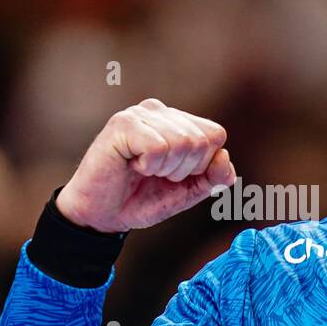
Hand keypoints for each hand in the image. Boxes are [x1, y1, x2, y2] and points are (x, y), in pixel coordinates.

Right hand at [56, 99, 235, 232]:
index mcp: (177, 121)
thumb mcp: (187, 192)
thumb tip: (224, 158)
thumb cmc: (141, 199)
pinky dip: (149, 165)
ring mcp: (140, 114)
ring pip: (182, 143)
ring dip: (163, 169)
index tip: (174, 175)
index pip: (215, 135)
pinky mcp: (122, 124)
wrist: (102, 215)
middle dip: (182, 170)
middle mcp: (159, 111)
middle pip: (201, 140)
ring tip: (142, 169)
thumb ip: (213, 178)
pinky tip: (131, 164)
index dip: (201, 166)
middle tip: (154, 174)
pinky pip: (158, 147)